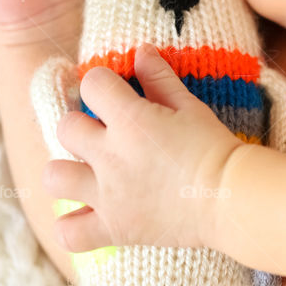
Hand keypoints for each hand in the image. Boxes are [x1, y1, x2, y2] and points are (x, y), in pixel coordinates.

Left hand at [43, 44, 242, 252]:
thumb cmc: (215, 148)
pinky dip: (71, 226)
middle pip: (65, 127)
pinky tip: (87, 216)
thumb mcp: (190, 107)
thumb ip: (160, 78)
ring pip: (53, 177)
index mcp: (130, 120)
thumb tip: (140, 52)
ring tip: (87, 175)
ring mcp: (108, 195)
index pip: (92, 84)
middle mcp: (110, 156)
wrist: (231, 200)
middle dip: (81, 126)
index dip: (103, 84)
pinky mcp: (114, 229)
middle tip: (103, 136)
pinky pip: (68, 233)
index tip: (117, 94)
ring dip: (66, 172)